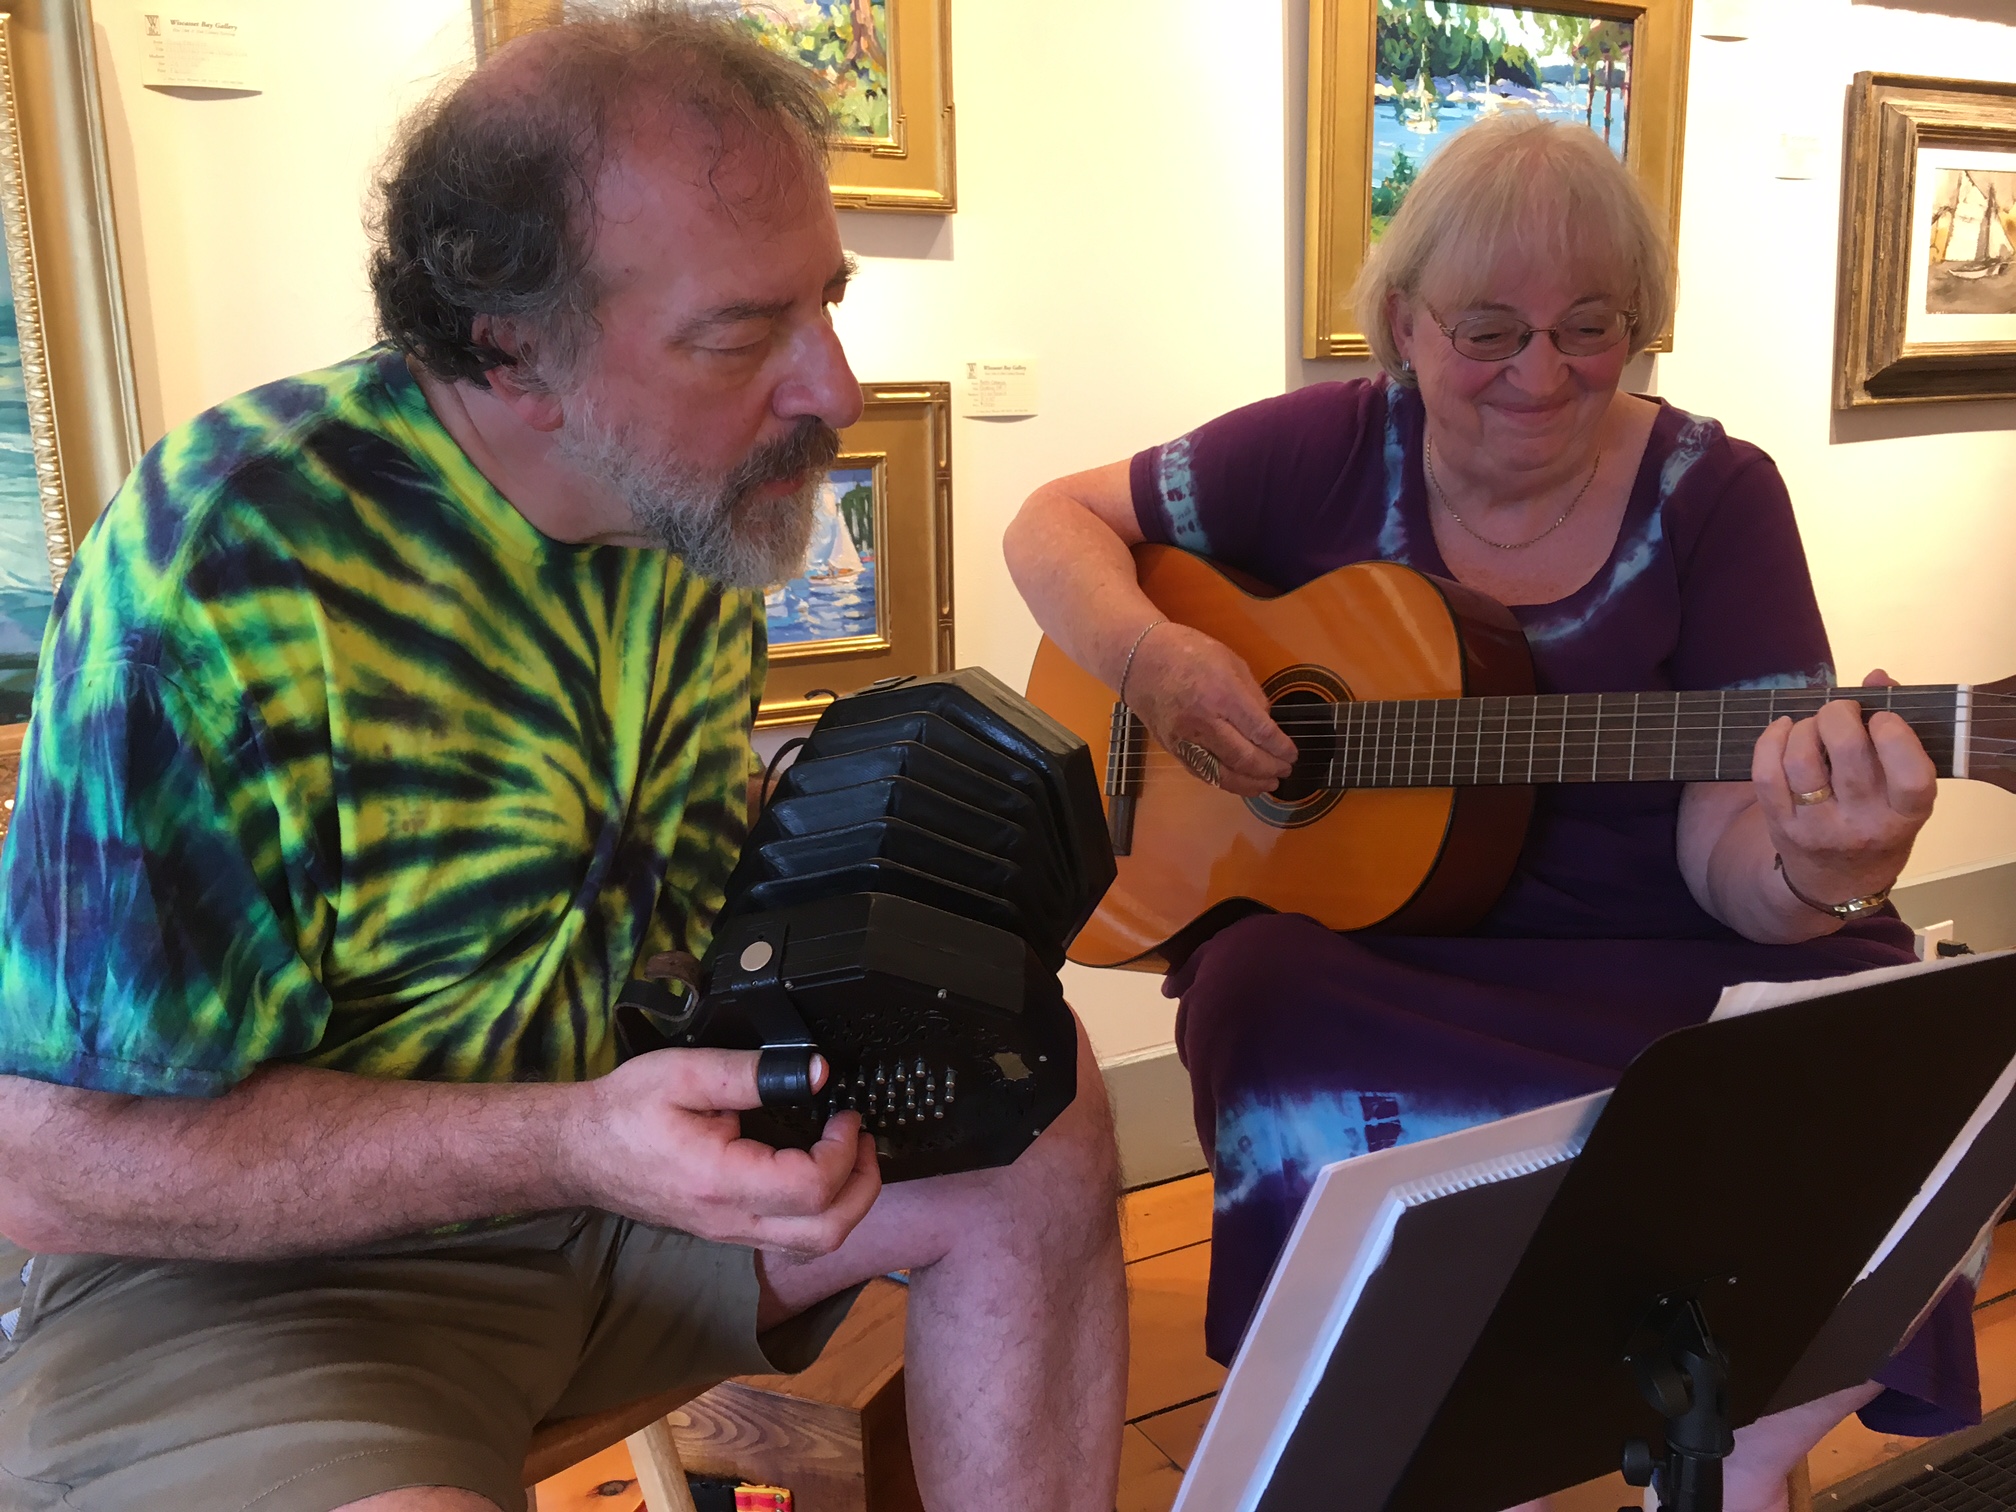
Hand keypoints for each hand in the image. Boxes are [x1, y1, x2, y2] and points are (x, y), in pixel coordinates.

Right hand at [565, 1048, 880, 1256]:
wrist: (577, 1151)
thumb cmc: (624, 1111)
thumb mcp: (684, 1072)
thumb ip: (752, 1072)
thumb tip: (814, 1070)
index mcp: (721, 1182)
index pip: (811, 1188)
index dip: (845, 1151)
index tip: (845, 1114)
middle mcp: (729, 1221)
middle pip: (826, 1235)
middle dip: (863, 1188)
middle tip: (864, 1142)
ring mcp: (728, 1234)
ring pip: (812, 1247)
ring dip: (847, 1205)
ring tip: (850, 1156)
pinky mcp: (726, 1232)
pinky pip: (789, 1239)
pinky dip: (820, 1212)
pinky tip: (817, 1171)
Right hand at [1124, 623, 1296, 796]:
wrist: (1139, 660)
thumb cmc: (1187, 652)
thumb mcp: (1231, 661)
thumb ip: (1253, 694)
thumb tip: (1266, 723)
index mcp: (1223, 695)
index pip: (1260, 731)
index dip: (1280, 748)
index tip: (1292, 754)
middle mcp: (1204, 721)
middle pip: (1244, 758)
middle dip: (1270, 768)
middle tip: (1285, 771)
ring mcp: (1186, 739)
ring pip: (1223, 774)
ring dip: (1250, 784)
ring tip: (1268, 784)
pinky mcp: (1174, 749)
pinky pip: (1203, 773)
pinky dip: (1225, 782)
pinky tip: (1240, 782)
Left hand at [1750, 669, 1936, 912]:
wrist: (1836, 883)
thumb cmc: (1878, 821)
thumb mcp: (1902, 789)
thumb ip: (1896, 731)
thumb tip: (1877, 676)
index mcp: (1906, 815)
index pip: (1910, 773)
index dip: (1894, 734)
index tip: (1882, 718)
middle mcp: (1864, 825)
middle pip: (1848, 753)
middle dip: (1839, 714)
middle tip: (1840, 710)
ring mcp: (1819, 828)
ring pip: (1802, 761)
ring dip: (1804, 727)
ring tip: (1812, 724)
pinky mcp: (1781, 826)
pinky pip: (1766, 775)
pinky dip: (1770, 741)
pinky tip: (1782, 728)